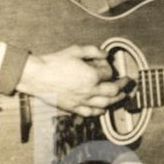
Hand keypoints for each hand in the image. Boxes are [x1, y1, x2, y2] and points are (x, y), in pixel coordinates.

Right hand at [17, 44, 131, 115]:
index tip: (107, 65)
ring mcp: (82, 101)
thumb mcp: (75, 50)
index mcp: (92, 76)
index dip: (110, 68)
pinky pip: (90, 113)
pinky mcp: (74, 108)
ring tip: (121, 97)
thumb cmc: (54, 62)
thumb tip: (105, 54)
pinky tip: (102, 110)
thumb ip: (93, 51)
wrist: (37, 76)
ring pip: (105, 104)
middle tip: (126, 83)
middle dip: (122, 87)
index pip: (108, 73)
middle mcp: (90, 91)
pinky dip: (99, 112)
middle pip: (113, 92)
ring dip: (115, 100)